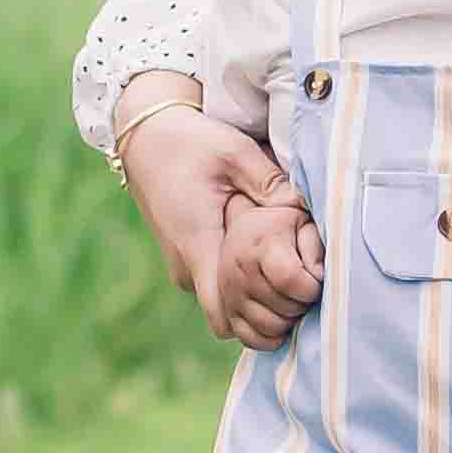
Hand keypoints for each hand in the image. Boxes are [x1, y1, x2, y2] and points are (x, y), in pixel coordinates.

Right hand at [114, 83, 314, 347]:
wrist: (143, 137)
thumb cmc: (189, 141)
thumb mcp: (236, 152)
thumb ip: (272, 184)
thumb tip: (308, 209)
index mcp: (197, 243)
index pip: (224, 313)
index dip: (260, 316)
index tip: (291, 298)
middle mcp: (184, 265)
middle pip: (229, 314)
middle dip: (263, 307)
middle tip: (297, 283)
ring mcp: (181, 266)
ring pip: (223, 301)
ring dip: (250, 293)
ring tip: (283, 266)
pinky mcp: (183, 259)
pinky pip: (214, 286)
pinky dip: (238, 281)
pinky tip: (261, 256)